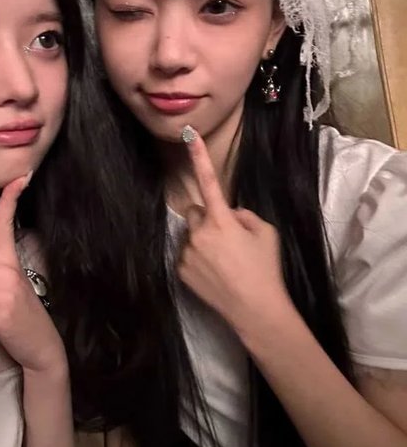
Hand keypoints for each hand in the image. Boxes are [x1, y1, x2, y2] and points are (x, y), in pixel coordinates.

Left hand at [177, 128, 290, 332]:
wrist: (255, 310)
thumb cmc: (266, 269)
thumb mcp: (266, 234)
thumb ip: (244, 216)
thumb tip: (229, 214)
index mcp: (222, 220)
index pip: (209, 181)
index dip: (199, 157)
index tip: (190, 136)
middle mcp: (199, 232)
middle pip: (194, 212)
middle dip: (206, 218)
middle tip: (225, 237)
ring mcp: (187, 252)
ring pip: (190, 236)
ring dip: (201, 240)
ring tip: (223, 262)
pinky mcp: (180, 270)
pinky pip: (185, 255)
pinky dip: (196, 259)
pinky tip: (214, 273)